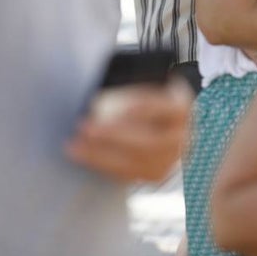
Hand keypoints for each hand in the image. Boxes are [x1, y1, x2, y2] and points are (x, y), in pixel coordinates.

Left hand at [66, 77, 192, 182]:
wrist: (158, 121)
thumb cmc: (142, 98)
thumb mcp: (139, 84)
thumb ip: (124, 84)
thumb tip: (101, 81)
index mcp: (180, 107)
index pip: (166, 108)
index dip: (142, 107)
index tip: (116, 106)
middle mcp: (181, 135)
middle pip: (150, 141)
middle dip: (114, 136)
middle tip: (85, 127)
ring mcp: (170, 158)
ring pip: (137, 161)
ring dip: (102, 154)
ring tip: (75, 145)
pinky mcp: (155, 173)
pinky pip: (128, 174)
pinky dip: (103, 165)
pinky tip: (84, 156)